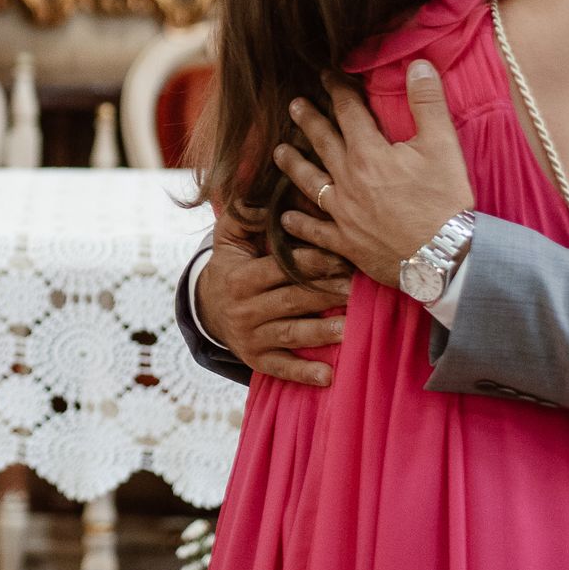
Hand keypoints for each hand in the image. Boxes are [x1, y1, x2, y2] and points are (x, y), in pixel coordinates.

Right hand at [195, 216, 351, 386]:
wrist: (209, 310)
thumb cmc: (231, 266)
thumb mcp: (228, 239)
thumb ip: (243, 215)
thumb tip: (264, 193)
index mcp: (240, 277)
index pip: (280, 268)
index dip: (312, 262)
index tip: (343, 256)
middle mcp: (244, 308)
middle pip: (292, 300)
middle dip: (327, 293)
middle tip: (360, 288)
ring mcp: (251, 336)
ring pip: (291, 333)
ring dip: (322, 332)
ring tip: (352, 328)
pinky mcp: (256, 360)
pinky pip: (281, 368)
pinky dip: (304, 373)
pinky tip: (328, 376)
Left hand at [272, 61, 473, 288]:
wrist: (446, 256)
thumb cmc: (446, 200)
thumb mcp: (443, 145)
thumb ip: (428, 103)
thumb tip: (419, 64)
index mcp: (369, 153)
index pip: (348, 112)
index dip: (337, 90)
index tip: (325, 75)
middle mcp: (348, 179)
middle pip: (323, 142)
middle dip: (308, 120)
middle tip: (293, 105)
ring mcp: (344, 212)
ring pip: (309, 183)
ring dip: (293, 165)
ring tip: (279, 152)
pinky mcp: (346, 243)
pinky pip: (316, 232)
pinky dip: (299, 225)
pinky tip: (285, 219)